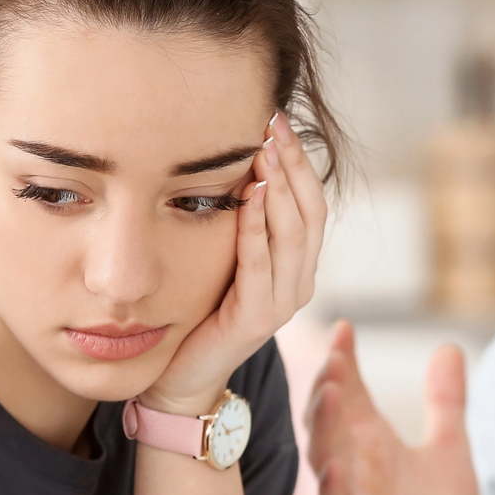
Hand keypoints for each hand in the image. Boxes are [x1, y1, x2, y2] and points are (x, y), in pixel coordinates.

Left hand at [144, 111, 326, 415]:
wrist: (182, 375)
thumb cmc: (200, 310)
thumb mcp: (226, 256)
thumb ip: (242, 221)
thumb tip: (236, 160)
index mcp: (297, 266)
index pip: (312, 204)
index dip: (300, 161)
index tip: (278, 119)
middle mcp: (299, 282)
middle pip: (310, 212)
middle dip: (293, 164)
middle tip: (274, 122)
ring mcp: (282, 303)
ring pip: (293, 234)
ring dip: (281, 187)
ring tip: (265, 149)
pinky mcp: (257, 318)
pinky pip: (260, 263)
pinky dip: (258, 226)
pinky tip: (251, 193)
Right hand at [306, 321, 481, 494]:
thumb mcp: (450, 448)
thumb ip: (446, 401)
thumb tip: (448, 348)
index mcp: (370, 441)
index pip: (348, 393)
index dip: (342, 362)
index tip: (343, 328)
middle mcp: (354, 465)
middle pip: (327, 420)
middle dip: (326, 389)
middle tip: (333, 358)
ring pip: (325, 459)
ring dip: (325, 429)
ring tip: (329, 395)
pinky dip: (333, 491)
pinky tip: (332, 469)